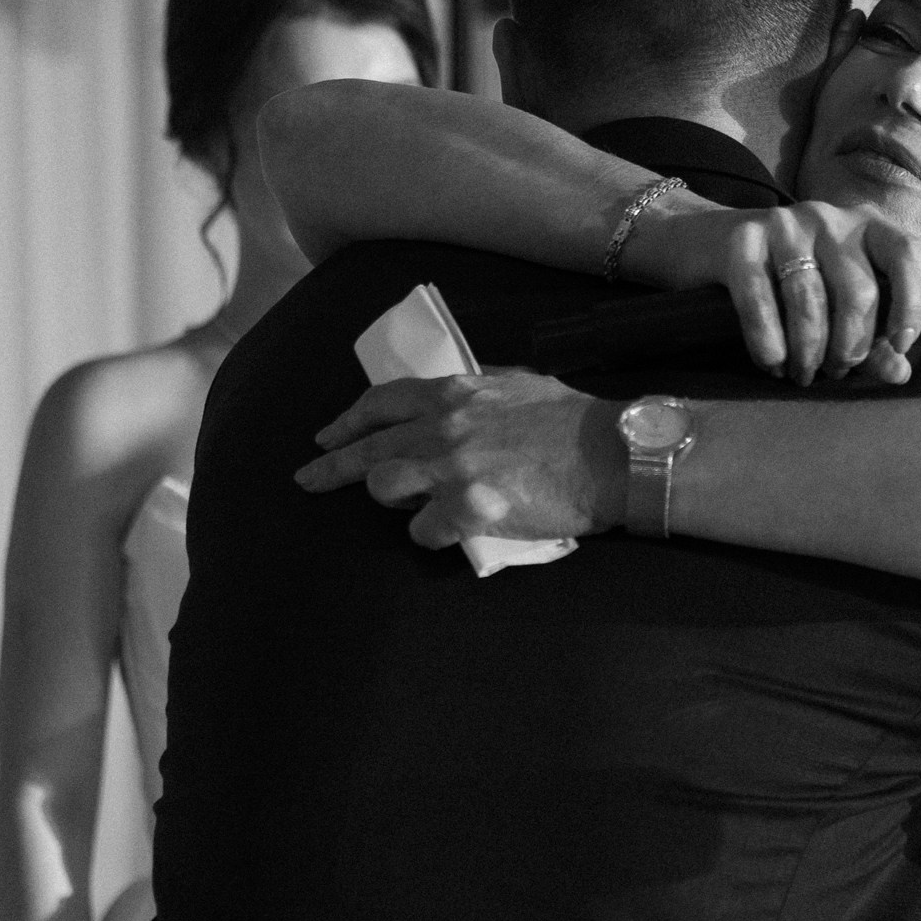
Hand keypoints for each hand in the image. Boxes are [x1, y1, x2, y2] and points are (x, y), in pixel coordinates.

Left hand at [296, 370, 624, 546]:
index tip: (326, 437)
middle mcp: (444, 427)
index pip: (381, 402)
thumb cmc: (573, 419)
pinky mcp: (471, 509)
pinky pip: (424, 530)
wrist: (612, 453)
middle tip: (307, 481)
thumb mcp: (518, 385)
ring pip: (384, 488)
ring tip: (410, 505)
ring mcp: (454, 469)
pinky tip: (445, 533)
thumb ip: (476, 392)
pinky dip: (430, 535)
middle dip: (331, 467)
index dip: (348, 421)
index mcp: (455, 393)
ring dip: (392, 500)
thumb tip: (454, 400)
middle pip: (369, 449)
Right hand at [624, 199, 920, 386]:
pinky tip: (771, 363)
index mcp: (865, 228)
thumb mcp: (833, 305)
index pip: (910, 257)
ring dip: (808, 353)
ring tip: (801, 374)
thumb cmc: (783, 282)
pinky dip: (768, 343)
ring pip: (809, 301)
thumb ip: (872, 338)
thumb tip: (899, 371)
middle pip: (858, 291)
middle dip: (850, 347)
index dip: (914, 305)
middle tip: (835, 371)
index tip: (899, 346)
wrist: (704, 245)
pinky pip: (760, 302)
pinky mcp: (741, 241)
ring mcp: (784, 225)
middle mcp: (829, 218)